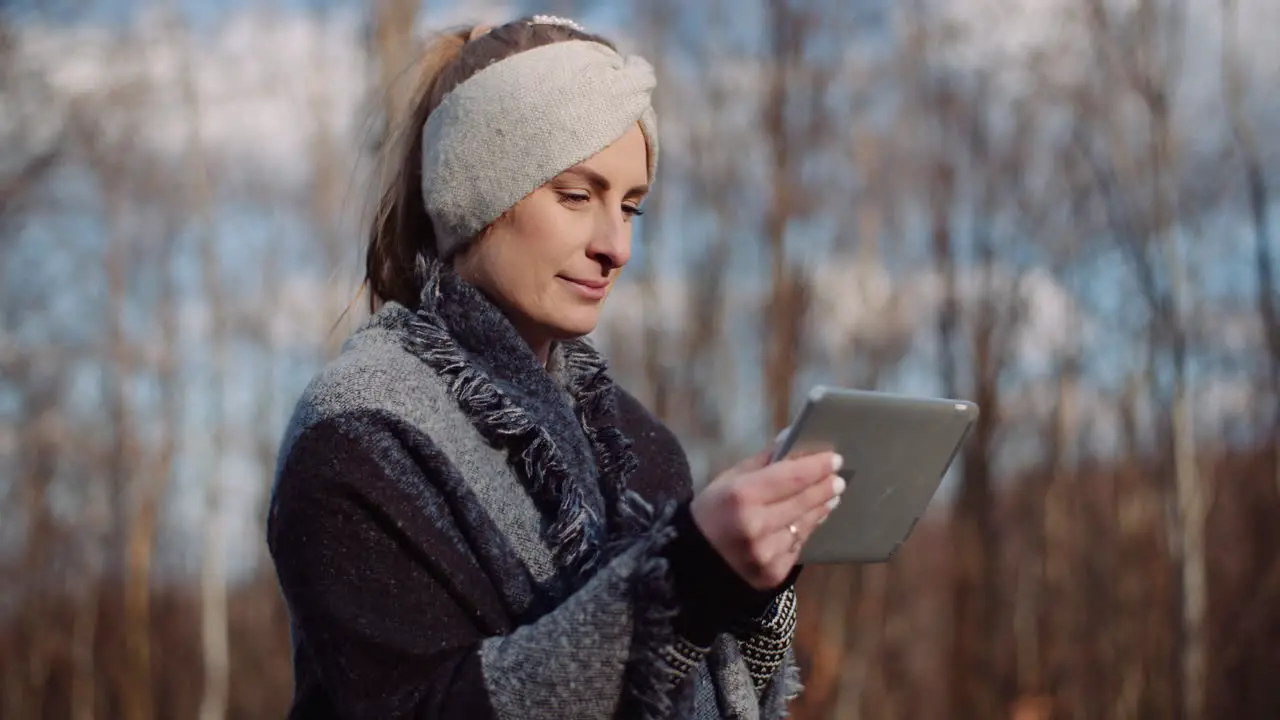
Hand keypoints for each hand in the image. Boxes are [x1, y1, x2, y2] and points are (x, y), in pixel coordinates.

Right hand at [690, 447, 845, 589]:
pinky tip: (808, 521)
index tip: (835, 459)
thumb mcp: (728, 480)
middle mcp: (756, 525)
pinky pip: (797, 546)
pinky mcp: (773, 574)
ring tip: (829, 498)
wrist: (689, 564)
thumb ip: (763, 462)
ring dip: (819, 510)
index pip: (792, 477)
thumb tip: (793, 440)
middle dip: (824, 488)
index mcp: (741, 496)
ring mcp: (766, 553)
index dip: (817, 467)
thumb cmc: (711, 513)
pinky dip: (804, 531)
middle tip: (838, 479)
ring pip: (805, 525)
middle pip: (804, 501)